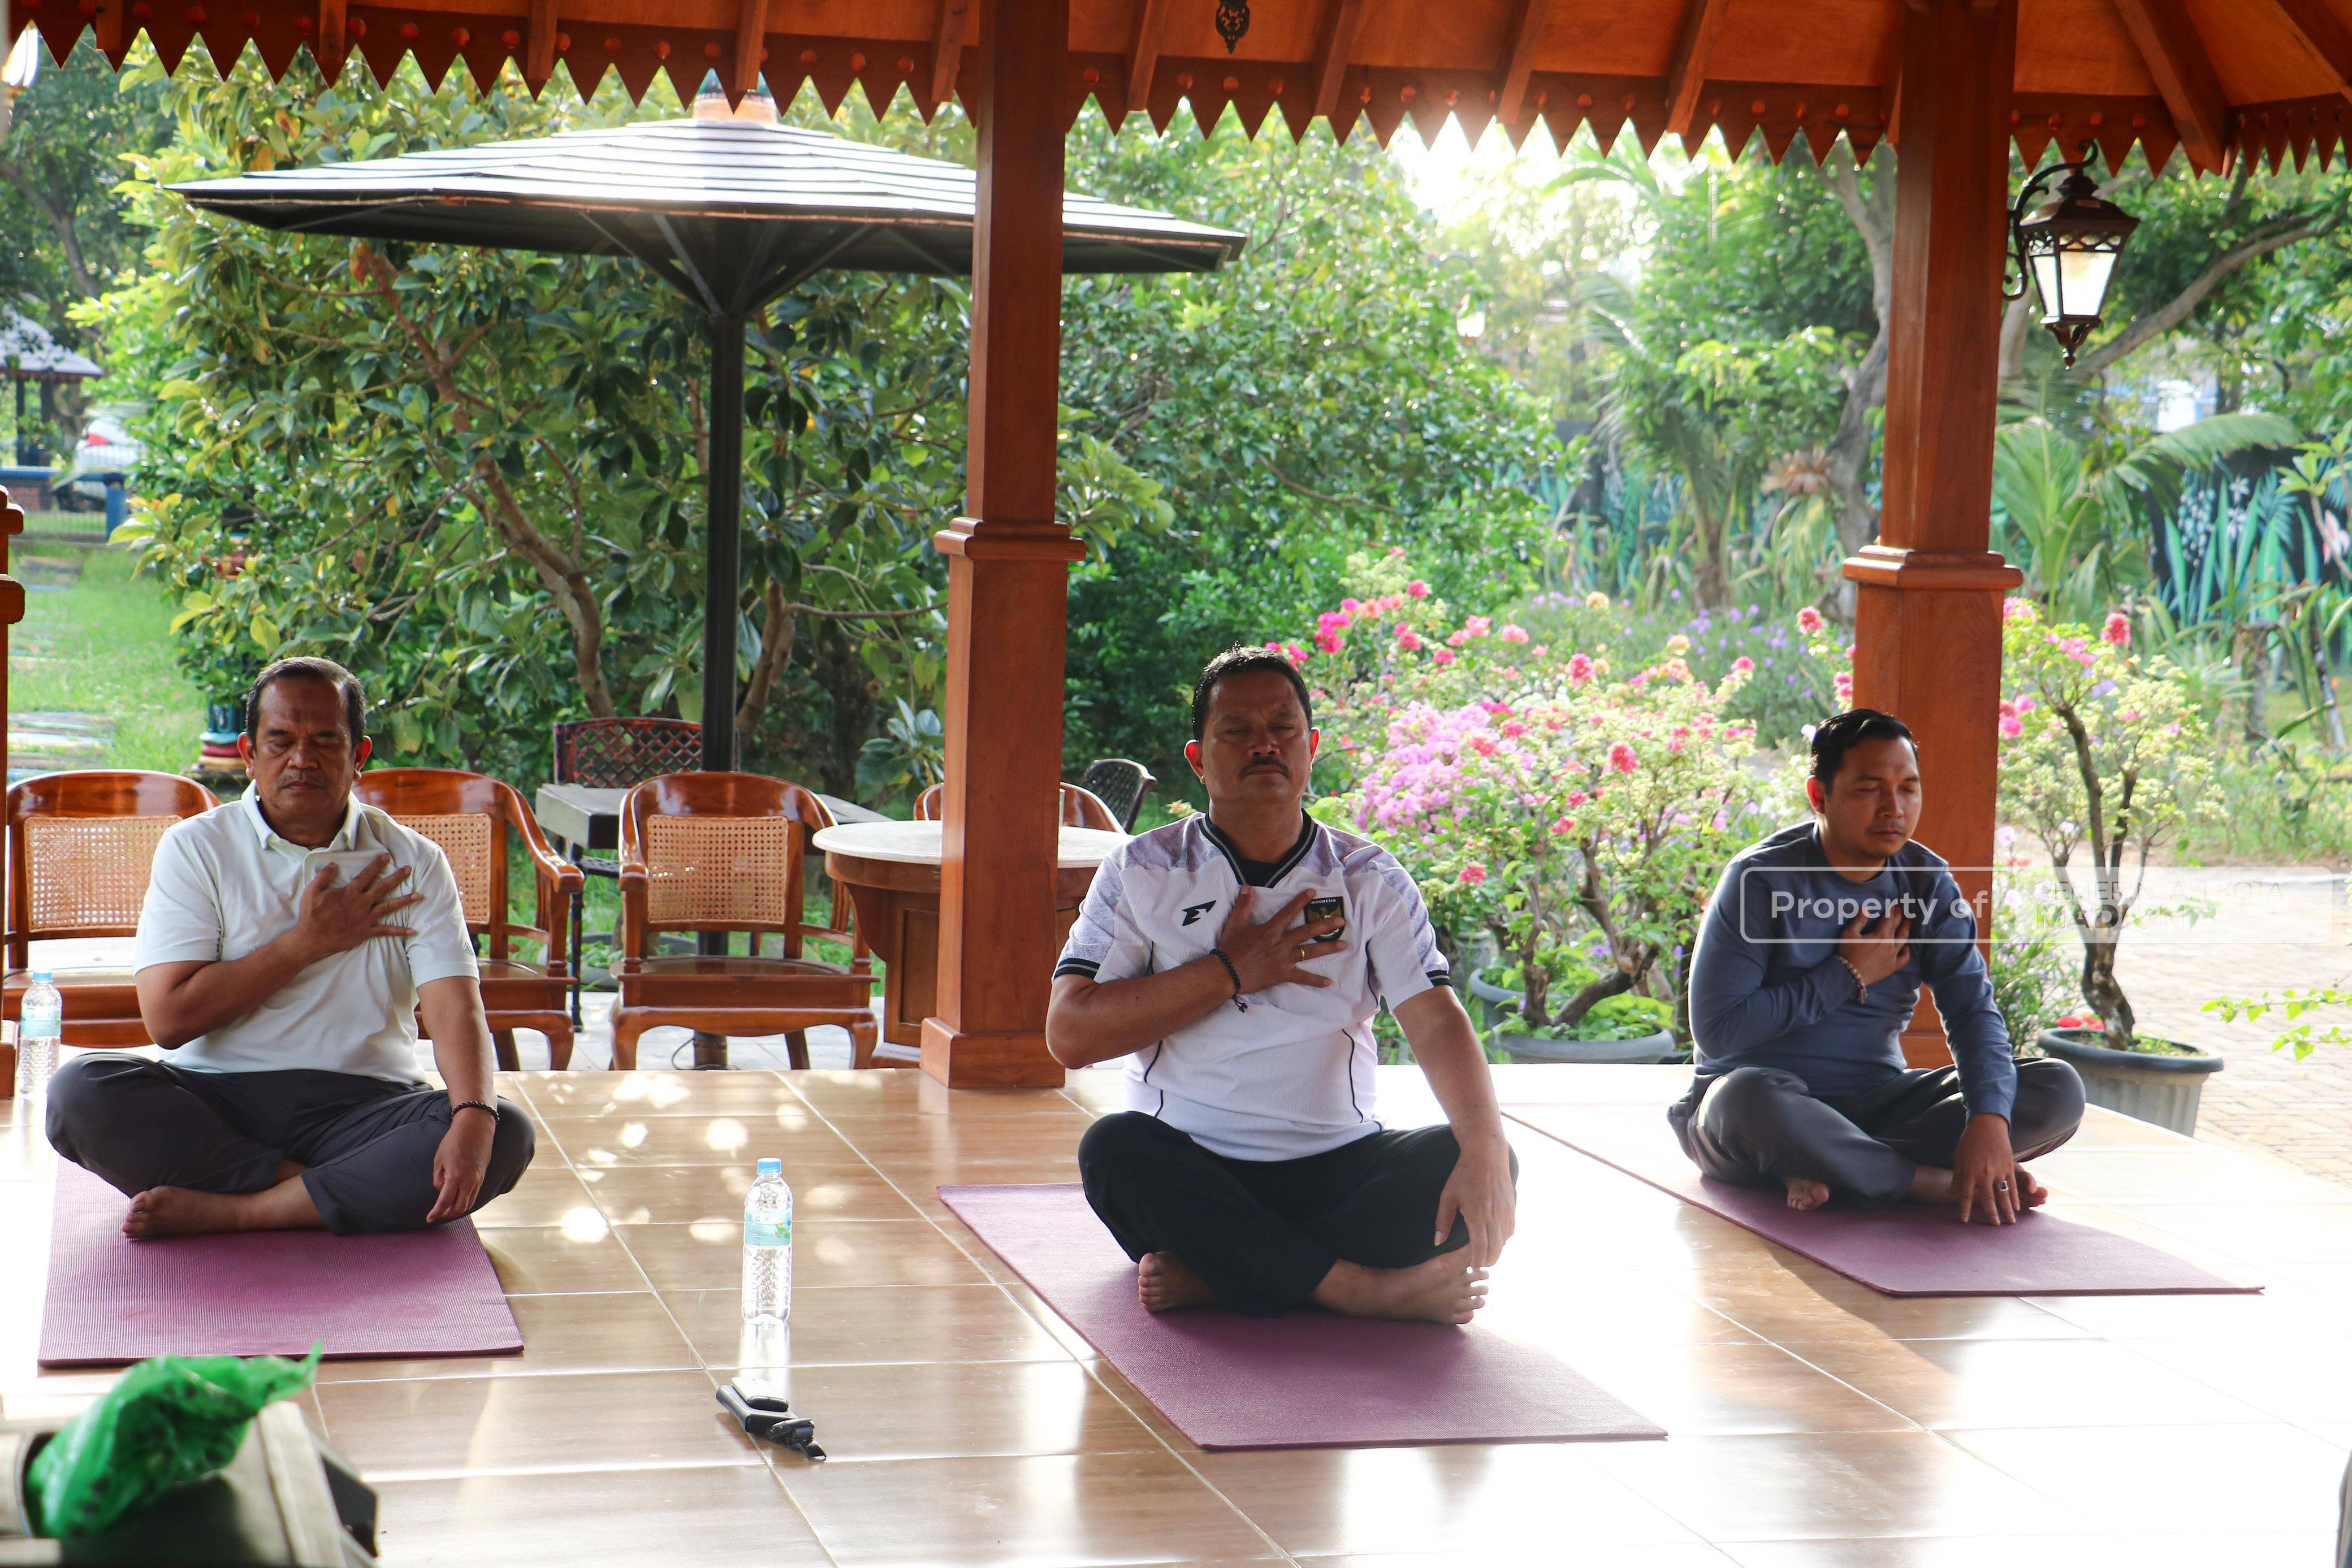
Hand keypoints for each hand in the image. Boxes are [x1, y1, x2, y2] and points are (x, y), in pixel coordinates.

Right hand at [297, 853, 421, 959]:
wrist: (311, 938)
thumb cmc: (311, 915)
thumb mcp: (312, 892)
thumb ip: (323, 877)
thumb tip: (333, 864)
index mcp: (349, 893)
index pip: (366, 875)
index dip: (377, 864)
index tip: (387, 856)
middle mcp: (361, 904)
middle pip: (382, 887)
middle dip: (397, 877)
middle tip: (409, 869)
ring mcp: (365, 918)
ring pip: (389, 907)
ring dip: (404, 901)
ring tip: (418, 895)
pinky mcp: (366, 932)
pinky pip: (385, 931)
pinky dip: (399, 931)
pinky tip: (412, 930)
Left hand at [426, 1108, 495, 1223]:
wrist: (476, 1127)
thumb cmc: (454, 1141)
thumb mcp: (439, 1159)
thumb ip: (439, 1178)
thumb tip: (442, 1190)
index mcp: (455, 1177)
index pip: (444, 1202)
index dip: (436, 1213)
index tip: (429, 1218)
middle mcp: (469, 1181)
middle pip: (459, 1208)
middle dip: (447, 1214)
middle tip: (438, 1214)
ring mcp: (478, 1179)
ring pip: (469, 1203)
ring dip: (457, 1209)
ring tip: (447, 1207)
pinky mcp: (482, 1176)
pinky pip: (474, 1194)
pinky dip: (465, 1200)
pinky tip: (458, 1197)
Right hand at [1215, 886, 1347, 994]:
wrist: (1227, 972)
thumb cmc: (1230, 948)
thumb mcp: (1235, 923)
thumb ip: (1243, 904)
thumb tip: (1247, 886)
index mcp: (1271, 929)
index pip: (1289, 911)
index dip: (1301, 900)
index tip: (1313, 892)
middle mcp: (1281, 942)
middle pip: (1308, 932)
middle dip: (1326, 925)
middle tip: (1341, 921)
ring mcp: (1284, 959)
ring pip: (1311, 952)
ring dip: (1328, 948)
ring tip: (1344, 945)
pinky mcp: (1283, 974)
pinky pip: (1303, 977)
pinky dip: (1316, 980)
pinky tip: (1329, 982)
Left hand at [1433, 1132, 1516, 1267]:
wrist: (1487, 1155)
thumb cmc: (1463, 1174)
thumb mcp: (1448, 1197)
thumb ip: (1442, 1221)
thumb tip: (1437, 1242)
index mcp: (1477, 1216)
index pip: (1480, 1249)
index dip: (1477, 1262)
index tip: (1471, 1267)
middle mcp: (1495, 1216)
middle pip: (1495, 1250)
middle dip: (1487, 1261)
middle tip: (1478, 1264)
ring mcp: (1506, 1212)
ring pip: (1504, 1241)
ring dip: (1496, 1250)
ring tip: (1485, 1252)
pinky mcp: (1512, 1207)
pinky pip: (1510, 1230)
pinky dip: (1503, 1238)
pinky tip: (1494, 1237)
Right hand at [1836, 909, 1911, 986]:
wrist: (1851, 975)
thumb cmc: (1848, 953)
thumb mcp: (1849, 934)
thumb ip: (1859, 920)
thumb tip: (1866, 908)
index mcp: (1880, 935)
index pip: (1888, 919)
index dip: (1891, 912)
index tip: (1894, 906)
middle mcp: (1890, 944)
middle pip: (1897, 927)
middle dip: (1899, 917)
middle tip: (1901, 911)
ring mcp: (1893, 955)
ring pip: (1903, 940)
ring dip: (1906, 930)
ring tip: (1908, 923)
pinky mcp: (1893, 966)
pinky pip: (1904, 958)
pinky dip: (1907, 952)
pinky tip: (1907, 948)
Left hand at [1952, 1113, 2029, 1224]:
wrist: (1987, 1125)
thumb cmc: (1969, 1141)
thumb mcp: (1959, 1157)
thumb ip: (1957, 1176)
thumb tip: (1951, 1192)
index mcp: (1969, 1171)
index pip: (1966, 1195)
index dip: (1964, 1208)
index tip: (1964, 1221)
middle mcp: (1984, 1173)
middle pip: (1987, 1198)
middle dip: (1991, 1214)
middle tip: (1994, 1226)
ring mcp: (1998, 1170)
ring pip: (2003, 1194)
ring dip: (2007, 1209)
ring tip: (2010, 1222)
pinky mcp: (2009, 1166)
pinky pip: (2013, 1185)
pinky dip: (2015, 1197)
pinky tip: (2017, 1207)